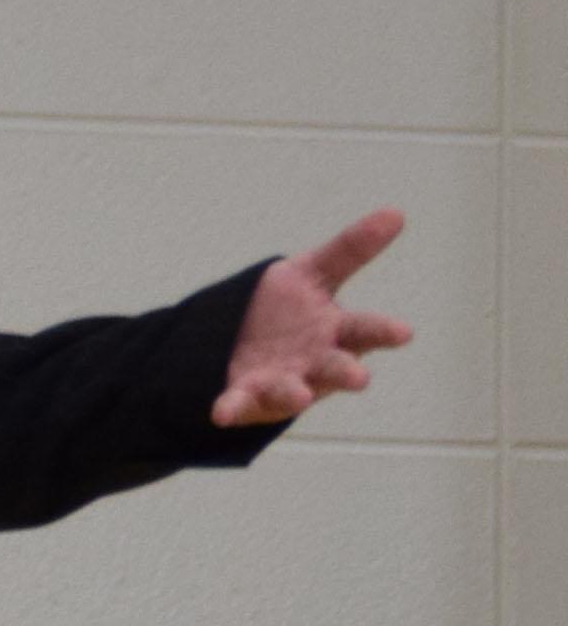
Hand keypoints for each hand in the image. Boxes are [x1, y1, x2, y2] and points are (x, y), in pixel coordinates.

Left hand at [211, 207, 413, 430]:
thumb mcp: (313, 271)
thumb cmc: (289, 310)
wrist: (241, 339)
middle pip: (336, 368)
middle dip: (346, 372)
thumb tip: (397, 212)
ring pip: (292, 391)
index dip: (384, 332)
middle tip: (361, 378)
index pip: (365, 330)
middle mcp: (315, 363)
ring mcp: (282, 382)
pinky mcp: (246, 396)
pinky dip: (231, 409)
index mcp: (336, 331)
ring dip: (294, 394)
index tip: (404, 332)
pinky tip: (221, 413)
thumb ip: (351, 249)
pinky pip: (238, 404)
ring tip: (299, 396)